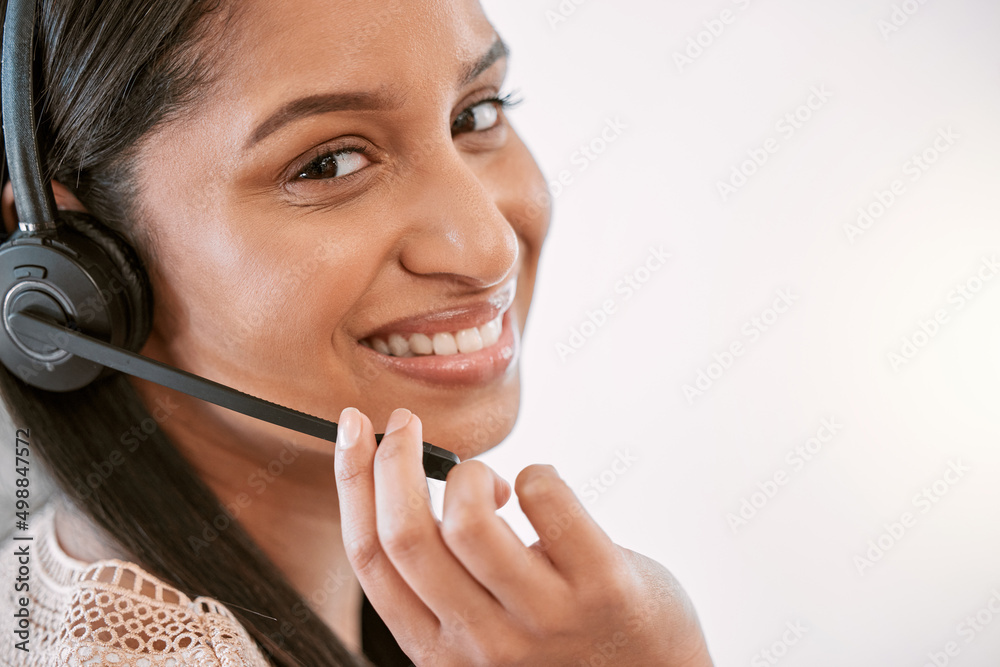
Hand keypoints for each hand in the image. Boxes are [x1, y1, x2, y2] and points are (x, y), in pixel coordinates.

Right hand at [334, 407, 712, 665]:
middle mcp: (483, 644)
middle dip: (394, 458)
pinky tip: (545, 492)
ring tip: (499, 484)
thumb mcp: (484, 634)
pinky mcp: (603, 588)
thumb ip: (446, 583)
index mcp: (439, 649)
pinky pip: (547, 496)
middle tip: (405, 422)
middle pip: (407, 533)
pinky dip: (538, 474)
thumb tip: (403, 483)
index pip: (370, 558)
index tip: (352, 429)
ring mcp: (545, 619)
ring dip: (473, 473)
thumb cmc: (565, 647)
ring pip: (467, 517)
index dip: (352, 483)